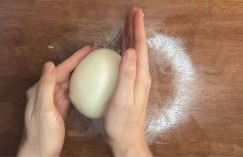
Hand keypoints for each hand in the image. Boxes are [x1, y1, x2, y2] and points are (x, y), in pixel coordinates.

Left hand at [17, 46, 90, 156]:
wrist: (40, 152)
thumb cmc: (42, 134)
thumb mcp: (43, 110)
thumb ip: (46, 87)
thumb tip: (49, 64)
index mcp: (40, 90)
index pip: (59, 70)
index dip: (73, 59)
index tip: (88, 50)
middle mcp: (45, 92)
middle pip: (64, 73)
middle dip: (78, 63)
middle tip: (93, 55)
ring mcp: (52, 100)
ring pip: (67, 81)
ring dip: (79, 72)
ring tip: (92, 65)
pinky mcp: (59, 107)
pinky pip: (69, 92)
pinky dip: (78, 86)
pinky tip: (86, 83)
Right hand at [104, 7, 151, 156]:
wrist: (125, 138)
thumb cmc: (122, 122)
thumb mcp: (123, 99)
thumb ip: (127, 75)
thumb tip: (132, 51)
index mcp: (141, 76)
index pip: (140, 47)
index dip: (138, 29)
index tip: (136, 13)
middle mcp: (140, 76)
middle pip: (139, 47)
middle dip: (136, 29)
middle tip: (133, 13)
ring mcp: (135, 80)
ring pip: (134, 54)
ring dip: (131, 38)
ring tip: (128, 25)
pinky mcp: (129, 85)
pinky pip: (127, 62)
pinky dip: (125, 50)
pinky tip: (119, 50)